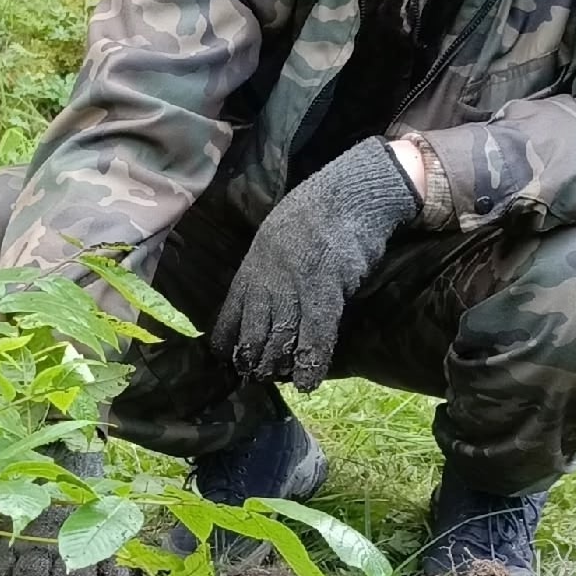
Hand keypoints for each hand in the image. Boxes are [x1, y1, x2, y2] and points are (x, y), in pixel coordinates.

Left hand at [210, 137, 417, 390]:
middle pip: (253, 332)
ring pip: (280, 338)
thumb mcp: (275, 235)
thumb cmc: (315, 211)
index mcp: (253, 266)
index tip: (227, 357)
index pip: (231, 312)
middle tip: (255, 376)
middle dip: (251, 358)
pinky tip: (307, 381)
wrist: (348, 194)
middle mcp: (268, 281)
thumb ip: (267, 266)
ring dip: (276, 365)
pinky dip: (310, 362)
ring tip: (276, 379)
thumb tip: (265, 294)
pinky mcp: (325, 294)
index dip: (228, 339)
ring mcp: (295, 289)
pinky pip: (314, 336)